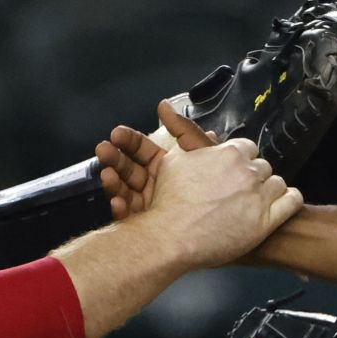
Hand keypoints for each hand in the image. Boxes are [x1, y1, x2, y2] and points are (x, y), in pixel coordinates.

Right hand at [95, 101, 218, 218]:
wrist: (233, 232)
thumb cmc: (225, 192)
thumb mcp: (204, 154)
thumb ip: (184, 129)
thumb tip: (164, 105)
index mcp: (168, 168)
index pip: (142, 150)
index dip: (129, 141)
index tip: (117, 133)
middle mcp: (157, 187)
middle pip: (129, 169)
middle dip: (115, 158)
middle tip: (104, 150)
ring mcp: (151, 208)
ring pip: (126, 192)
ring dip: (114, 182)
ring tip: (108, 175)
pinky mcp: (149, 229)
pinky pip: (130, 219)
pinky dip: (122, 210)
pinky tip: (119, 203)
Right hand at [143, 113, 300, 269]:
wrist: (170, 238)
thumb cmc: (169, 204)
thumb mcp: (172, 162)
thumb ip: (188, 142)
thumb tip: (206, 134)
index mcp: (228, 153)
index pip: (248, 148)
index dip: (241, 160)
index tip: (234, 172)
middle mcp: (247, 171)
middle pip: (262, 166)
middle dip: (253, 177)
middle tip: (239, 192)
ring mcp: (259, 196)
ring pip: (278, 183)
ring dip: (269, 190)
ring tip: (255, 203)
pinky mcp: (266, 221)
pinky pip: (292, 202)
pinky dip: (289, 201)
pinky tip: (280, 205)